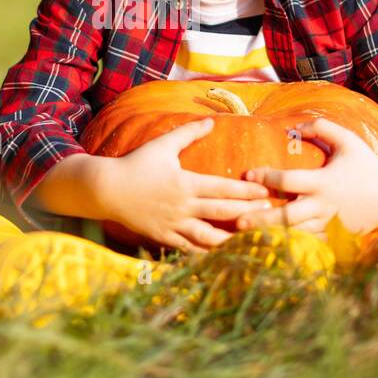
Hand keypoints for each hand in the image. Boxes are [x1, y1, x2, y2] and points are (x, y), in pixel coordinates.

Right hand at [99, 118, 272, 254]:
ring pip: (208, 236)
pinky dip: (206, 253)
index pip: (223, 188)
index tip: (266, 192)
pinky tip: (223, 257)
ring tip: (252, 240)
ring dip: (232, 239)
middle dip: (248, 213)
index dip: (246, 191)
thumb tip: (211, 121)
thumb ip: (188, 133)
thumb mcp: (162, 145)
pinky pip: (189, 249)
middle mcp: (182, 206)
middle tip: (270, 214)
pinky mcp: (164, 237)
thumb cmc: (136, 164)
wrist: (106, 189)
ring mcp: (173, 224)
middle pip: (222, 212)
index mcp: (185, 183)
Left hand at [234, 117, 377, 238]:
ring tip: (244, 237)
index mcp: (324, 181)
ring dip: (270, 236)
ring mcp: (329, 225)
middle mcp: (324, 206)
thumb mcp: (347, 140)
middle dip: (261, 219)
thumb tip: (295, 126)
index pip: (288, 181)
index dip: (266, 177)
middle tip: (237, 220)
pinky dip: (289, 246)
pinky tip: (268, 247)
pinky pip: (308, 244)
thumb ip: (322, 127)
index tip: (248, 174)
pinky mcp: (334, 237)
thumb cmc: (366, 163)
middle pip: (287, 217)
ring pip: (295, 235)